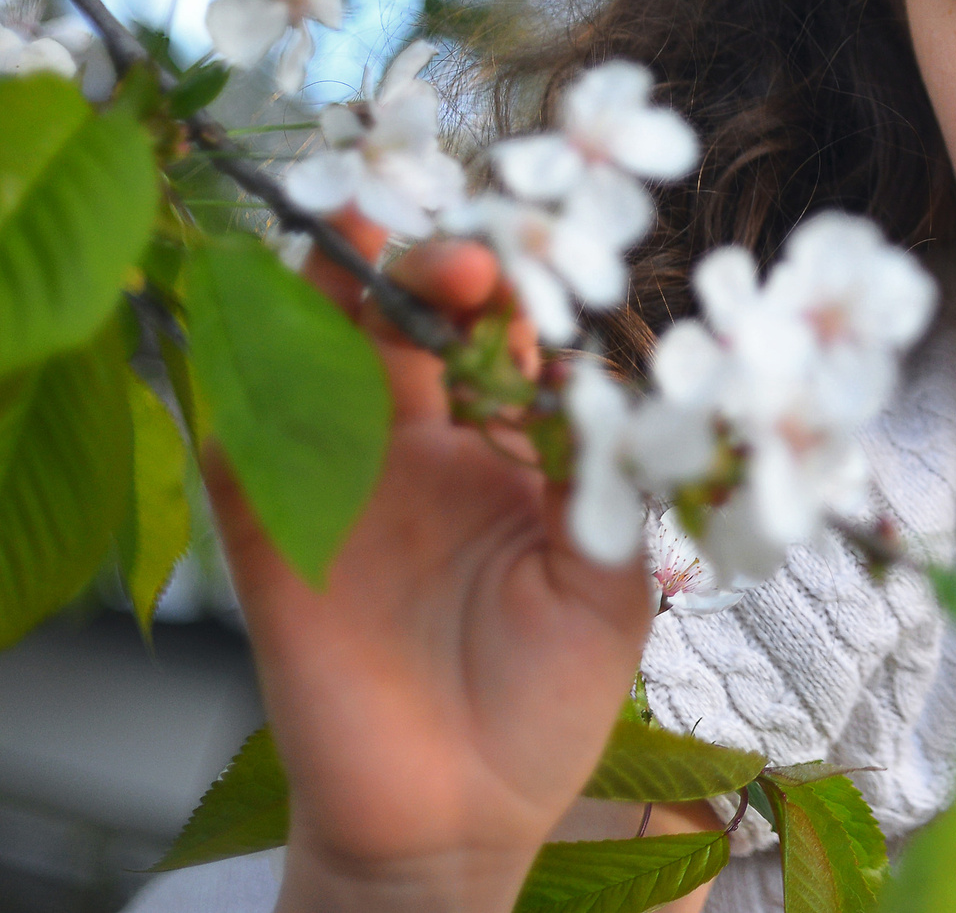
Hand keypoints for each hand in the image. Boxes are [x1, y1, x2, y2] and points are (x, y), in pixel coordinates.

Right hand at [203, 210, 655, 912]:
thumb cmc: (548, 700)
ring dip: (330, 294)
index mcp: (505, 451)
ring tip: (362, 239)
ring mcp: (340, 487)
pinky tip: (280, 354)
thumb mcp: (611, 588)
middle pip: (402, 323)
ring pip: (315, 358)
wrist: (459, 817)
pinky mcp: (271, 540)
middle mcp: (418, 451)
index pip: (499, 339)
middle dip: (426, 270)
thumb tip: (609, 389)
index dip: (513, 295)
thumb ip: (607, 491)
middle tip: (461, 263)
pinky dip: (251, 391)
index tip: (534, 275)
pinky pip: (243, 449)